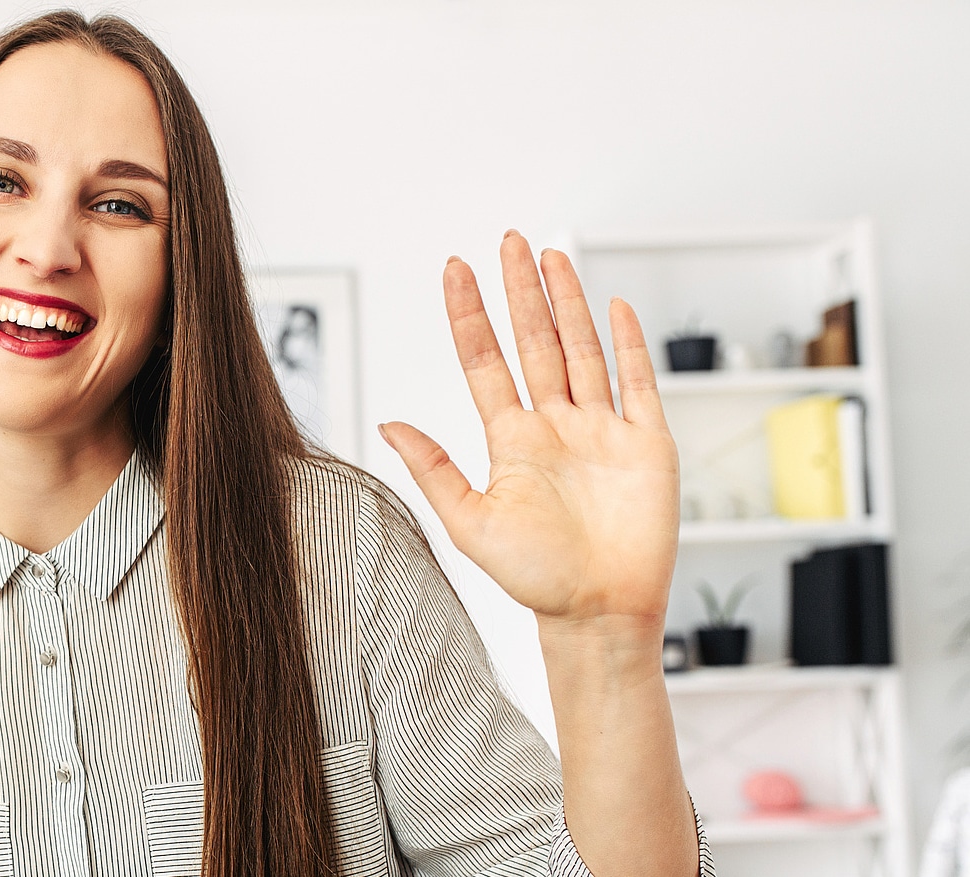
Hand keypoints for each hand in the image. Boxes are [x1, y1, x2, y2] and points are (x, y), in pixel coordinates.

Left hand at [379, 231, 679, 625]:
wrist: (598, 614)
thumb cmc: (534, 578)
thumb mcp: (469, 523)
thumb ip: (433, 469)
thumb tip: (389, 425)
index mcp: (511, 440)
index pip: (485, 361)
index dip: (470, 315)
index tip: (455, 269)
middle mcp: (555, 426)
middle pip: (535, 342)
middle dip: (520, 292)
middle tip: (507, 241)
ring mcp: (602, 431)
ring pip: (582, 351)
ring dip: (568, 304)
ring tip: (550, 257)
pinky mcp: (646, 444)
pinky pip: (639, 383)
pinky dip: (630, 345)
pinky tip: (615, 307)